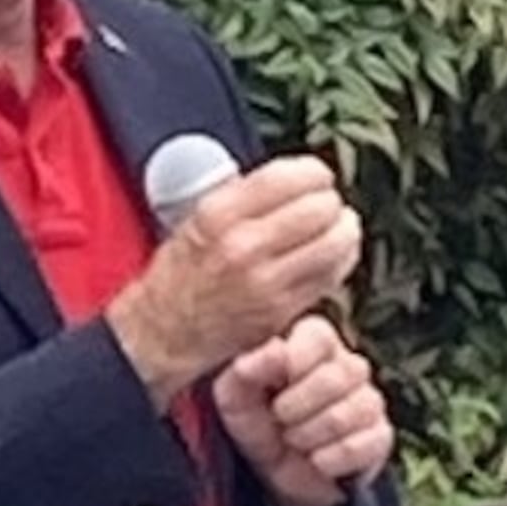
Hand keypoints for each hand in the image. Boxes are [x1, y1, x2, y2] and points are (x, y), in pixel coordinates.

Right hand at [105, 155, 362, 402]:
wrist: (163, 333)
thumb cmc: (179, 277)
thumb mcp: (196, 220)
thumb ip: (242, 197)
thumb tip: (291, 178)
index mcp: (217, 215)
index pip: (285, 177)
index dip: (313, 173)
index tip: (317, 176)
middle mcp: (242, 245)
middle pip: (318, 207)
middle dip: (330, 202)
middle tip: (328, 204)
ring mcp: (265, 280)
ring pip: (334, 241)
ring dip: (343, 230)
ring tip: (338, 227)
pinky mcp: (282, 309)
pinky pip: (330, 275)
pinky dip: (340, 260)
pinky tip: (333, 255)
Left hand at [210, 314, 394, 505]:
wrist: (276, 475)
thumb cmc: (256, 421)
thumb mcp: (235, 396)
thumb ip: (248, 369)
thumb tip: (276, 349)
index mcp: (315, 343)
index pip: (319, 336)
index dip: (294, 363)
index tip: (272, 386)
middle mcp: (350, 366)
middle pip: (335, 378)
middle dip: (293, 409)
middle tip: (278, 420)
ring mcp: (370, 401)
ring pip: (346, 415)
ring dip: (307, 437)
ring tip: (293, 440)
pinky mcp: (380, 437)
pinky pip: (363, 446)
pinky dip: (328, 460)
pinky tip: (315, 460)